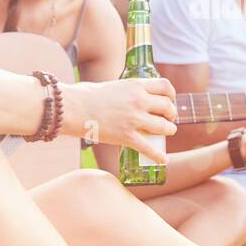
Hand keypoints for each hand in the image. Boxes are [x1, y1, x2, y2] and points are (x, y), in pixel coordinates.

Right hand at [59, 77, 176, 162]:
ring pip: (164, 127)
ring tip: (167, 132)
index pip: (165, 86)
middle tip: (168, 119)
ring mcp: (134, 119)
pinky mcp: (126, 136)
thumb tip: (130, 96)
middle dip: (171, 114)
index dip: (171, 94)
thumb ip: (126, 91)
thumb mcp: (113, 85)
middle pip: (167, 107)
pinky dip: (158, 155)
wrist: (73, 108)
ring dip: (169, 130)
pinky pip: (149, 148)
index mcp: (135, 85)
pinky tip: (163, 159)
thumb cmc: (87, 96)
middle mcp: (138, 101)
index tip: (169, 100)